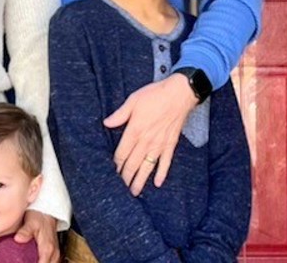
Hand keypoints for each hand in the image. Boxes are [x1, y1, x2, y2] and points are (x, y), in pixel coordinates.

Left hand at [14, 209, 58, 262]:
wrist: (47, 212)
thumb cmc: (39, 216)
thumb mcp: (31, 222)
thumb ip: (25, 231)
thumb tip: (18, 239)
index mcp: (48, 248)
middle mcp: (53, 253)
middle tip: (21, 262)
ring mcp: (55, 254)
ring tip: (27, 261)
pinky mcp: (53, 253)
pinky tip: (33, 261)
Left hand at [103, 75, 197, 194]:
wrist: (180, 94)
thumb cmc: (156, 95)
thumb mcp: (133, 100)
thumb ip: (120, 114)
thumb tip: (106, 123)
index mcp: (135, 130)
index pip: (122, 153)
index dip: (116, 164)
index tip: (112, 171)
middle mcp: (146, 141)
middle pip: (133, 164)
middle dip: (126, 177)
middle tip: (120, 188)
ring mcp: (159, 145)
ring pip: (147, 167)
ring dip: (140, 180)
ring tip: (134, 192)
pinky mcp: (171, 144)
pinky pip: (165, 163)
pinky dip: (161, 174)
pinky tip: (157, 183)